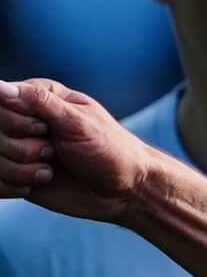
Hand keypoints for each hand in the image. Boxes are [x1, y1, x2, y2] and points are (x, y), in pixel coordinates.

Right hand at [0, 79, 158, 220]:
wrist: (124, 190)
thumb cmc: (109, 149)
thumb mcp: (79, 122)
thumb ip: (40, 102)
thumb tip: (0, 86)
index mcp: (36, 96)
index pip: (0, 102)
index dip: (16, 121)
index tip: (44, 130)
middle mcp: (20, 119)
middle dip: (22, 148)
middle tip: (53, 152)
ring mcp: (15, 148)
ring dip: (21, 170)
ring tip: (50, 169)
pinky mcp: (13, 174)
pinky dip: (12, 186)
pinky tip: (38, 183)